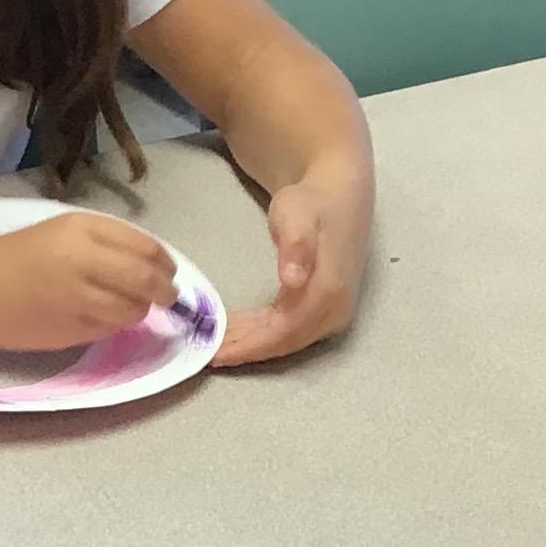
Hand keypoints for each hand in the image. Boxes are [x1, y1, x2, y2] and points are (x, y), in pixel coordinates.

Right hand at [0, 213, 176, 349]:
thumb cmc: (20, 255)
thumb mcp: (64, 231)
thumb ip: (107, 241)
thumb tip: (153, 264)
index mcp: (81, 230)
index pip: (144, 246)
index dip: (165, 262)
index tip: (169, 269)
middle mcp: (82, 262)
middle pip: (144, 279)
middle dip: (165, 290)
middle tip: (169, 295)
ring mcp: (77, 300)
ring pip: (132, 309)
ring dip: (142, 309)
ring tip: (137, 306)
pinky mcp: (71, 330)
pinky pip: (111, 329)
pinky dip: (118, 324)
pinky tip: (108, 316)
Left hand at [213, 176, 367, 367]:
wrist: (340, 193)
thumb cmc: (312, 202)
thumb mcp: (298, 215)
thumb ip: (295, 246)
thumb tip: (294, 280)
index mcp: (328, 292)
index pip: (283, 332)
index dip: (248, 346)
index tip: (214, 353)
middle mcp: (335, 310)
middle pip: (283, 343)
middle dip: (244, 350)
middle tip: (205, 351)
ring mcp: (334, 312)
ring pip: (286, 340)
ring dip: (250, 344)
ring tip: (215, 343)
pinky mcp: (326, 308)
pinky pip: (291, 331)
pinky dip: (262, 335)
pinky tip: (239, 331)